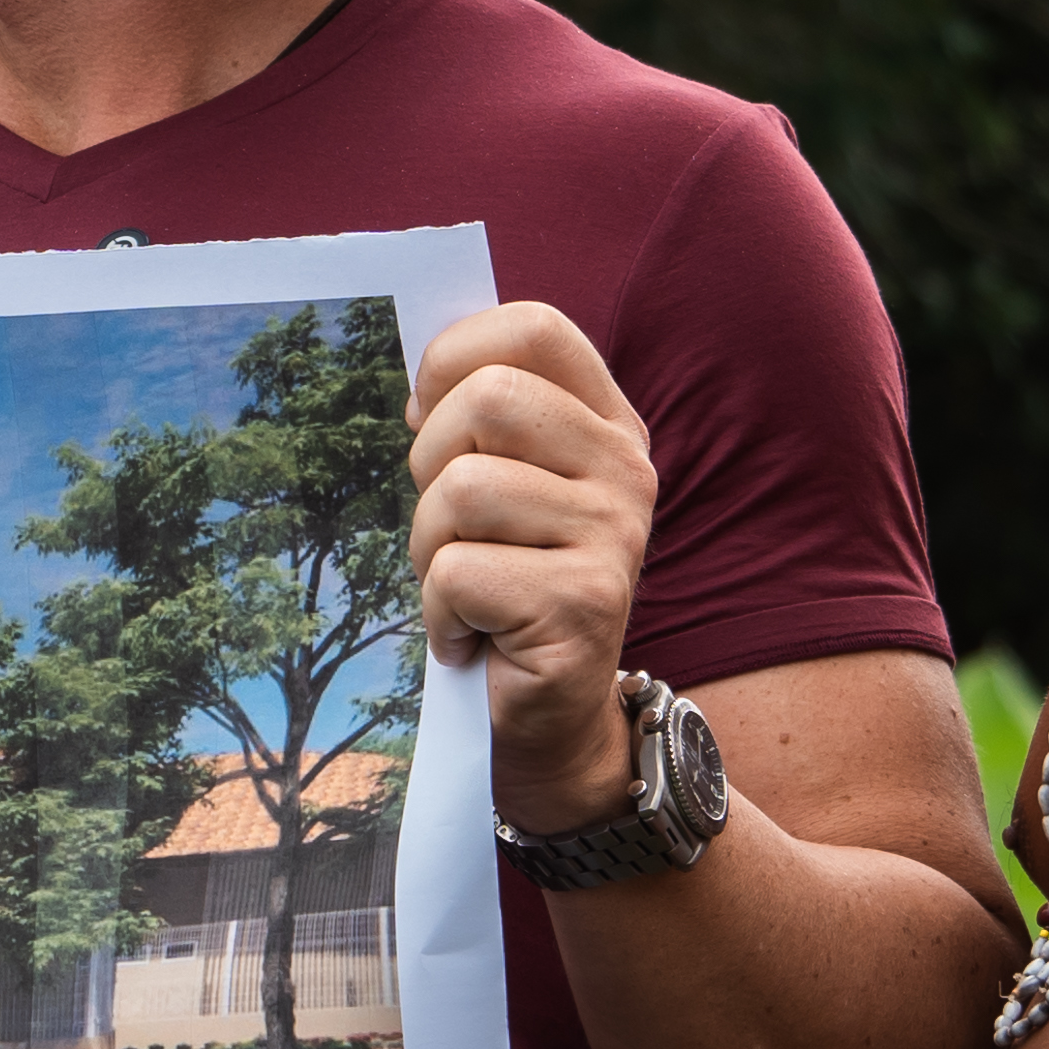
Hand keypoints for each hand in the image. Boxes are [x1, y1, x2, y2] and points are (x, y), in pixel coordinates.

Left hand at [406, 301, 653, 830]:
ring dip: (431, 551)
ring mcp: (614, 535)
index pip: (533, 329)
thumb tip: (422, 380)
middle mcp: (625, 469)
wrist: (551, 719)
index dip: (455, 357)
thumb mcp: (504, 490)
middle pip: (489, 398)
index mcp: (606, 425)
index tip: (428, 416)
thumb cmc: (508, 589)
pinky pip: (459, 573)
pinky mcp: (585, 603)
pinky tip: (474, 636)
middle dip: (431, 463)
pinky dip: (441, 613)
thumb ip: (482, 422)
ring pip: (463, 490)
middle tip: (450, 528)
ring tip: (465, 590)